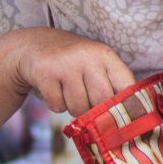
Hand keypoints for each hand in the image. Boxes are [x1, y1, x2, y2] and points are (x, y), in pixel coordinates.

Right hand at [9, 27, 136, 114]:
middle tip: (86, 101)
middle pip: (102, 102)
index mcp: (105, 55)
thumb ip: (112, 85)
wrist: (34, 46)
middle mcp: (88, 57)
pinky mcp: (45, 73)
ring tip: (68, 91)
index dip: (125, 106)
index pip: (126, 87)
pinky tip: (54, 89)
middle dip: (94, 109)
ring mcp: (66, 64)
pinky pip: (58, 106)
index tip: (120, 117)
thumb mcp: (96, 64)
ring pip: (78, 108)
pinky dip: (56, 104)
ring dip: (73, 108)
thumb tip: (128, 118)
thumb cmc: (72, 62)